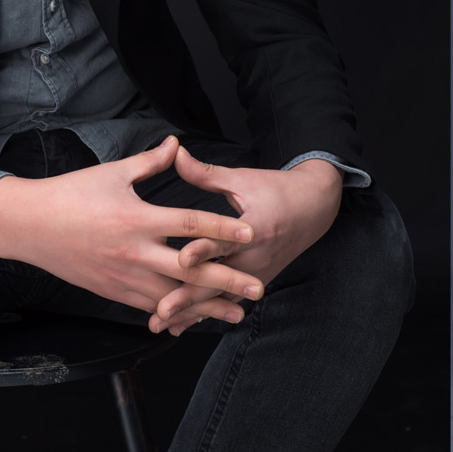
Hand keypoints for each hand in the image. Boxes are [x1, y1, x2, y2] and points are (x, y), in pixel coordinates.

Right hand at [0, 135, 263, 328]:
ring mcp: (124, 277)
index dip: (223, 228)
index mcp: (137, 217)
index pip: (190, 223)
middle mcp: (134, 252)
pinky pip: (150, 306)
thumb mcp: (113, 172)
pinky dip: (176, 312)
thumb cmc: (72, 193)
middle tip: (258, 287)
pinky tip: (194, 317)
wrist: (32, 225)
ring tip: (237, 312)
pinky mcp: (114, 292)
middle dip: (228, 281)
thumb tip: (177, 144)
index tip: (251, 232)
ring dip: (208, 306)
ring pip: (175, 297)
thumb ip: (151, 162)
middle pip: (191, 270)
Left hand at [148, 148, 343, 334]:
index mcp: (255, 227)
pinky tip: (181, 325)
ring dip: (192, 312)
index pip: (225, 242)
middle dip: (189, 297)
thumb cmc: (275, 189)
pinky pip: (227, 301)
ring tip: (162, 324)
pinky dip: (204, 313)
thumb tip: (175, 152)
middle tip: (162, 310)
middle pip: (219, 281)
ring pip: (220, 298)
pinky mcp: (256, 281)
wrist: (314, 208)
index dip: (204, 251)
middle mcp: (256, 256)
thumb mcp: (242, 178)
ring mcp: (257, 274)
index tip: (181, 260)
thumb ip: (206, 172)